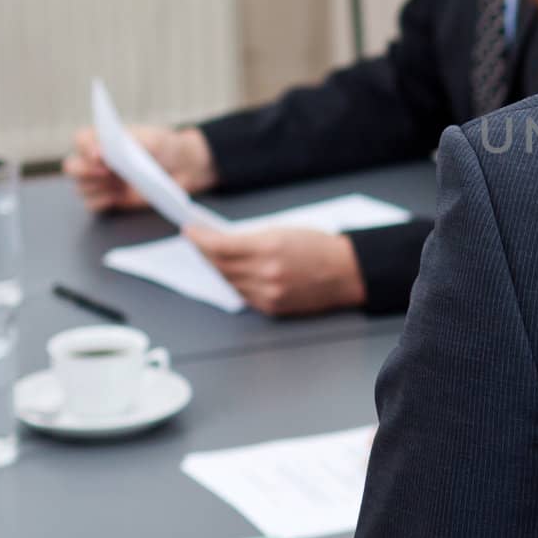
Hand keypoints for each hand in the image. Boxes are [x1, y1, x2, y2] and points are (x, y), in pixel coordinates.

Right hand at [64, 125, 216, 212]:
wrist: (184, 168)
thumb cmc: (166, 147)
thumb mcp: (154, 139)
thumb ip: (131, 143)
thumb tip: (105, 152)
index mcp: (104, 139)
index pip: (81, 139)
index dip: (85, 147)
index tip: (101, 155)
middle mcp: (98, 160)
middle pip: (72, 166)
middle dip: (84, 171)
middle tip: (107, 173)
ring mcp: (102, 180)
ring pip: (80, 187)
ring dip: (96, 187)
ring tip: (119, 183)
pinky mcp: (110, 198)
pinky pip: (92, 204)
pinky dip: (100, 202)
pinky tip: (117, 196)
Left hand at [183, 225, 366, 316]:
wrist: (347, 272)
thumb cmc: (320, 247)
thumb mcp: (284, 230)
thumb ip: (251, 237)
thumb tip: (222, 241)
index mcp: (270, 247)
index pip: (220, 246)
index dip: (200, 239)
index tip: (190, 232)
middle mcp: (266, 273)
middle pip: (220, 265)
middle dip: (205, 253)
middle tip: (197, 242)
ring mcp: (268, 293)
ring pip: (228, 281)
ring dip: (218, 269)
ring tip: (212, 257)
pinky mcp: (272, 307)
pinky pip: (242, 295)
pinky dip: (234, 283)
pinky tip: (232, 273)